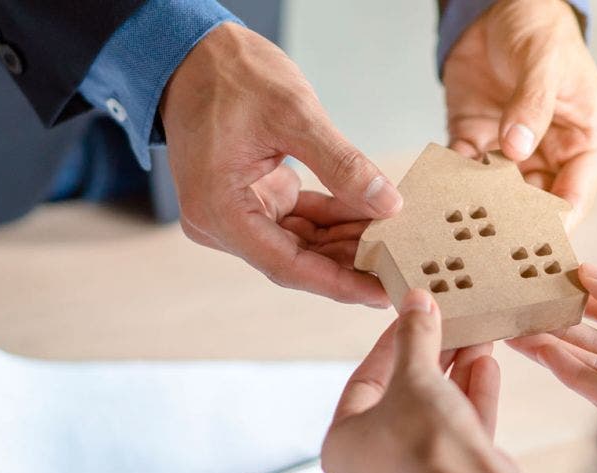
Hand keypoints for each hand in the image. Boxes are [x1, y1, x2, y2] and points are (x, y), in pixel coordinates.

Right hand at [160, 23, 402, 306]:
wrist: (196, 54)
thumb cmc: (232, 75)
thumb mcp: (294, 114)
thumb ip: (342, 165)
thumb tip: (387, 205)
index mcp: (218, 210)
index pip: (286, 264)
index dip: (338, 282)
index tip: (381, 294)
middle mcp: (220, 222)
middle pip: (295, 259)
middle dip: (349, 264)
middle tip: (401, 267)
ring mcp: (235, 212)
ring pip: (300, 243)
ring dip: (345, 241)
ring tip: (393, 240)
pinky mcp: (251, 200)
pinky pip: (298, 221)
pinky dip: (333, 219)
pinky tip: (370, 215)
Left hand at [322, 289, 523, 472]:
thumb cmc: (422, 447)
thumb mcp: (414, 377)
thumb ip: (414, 338)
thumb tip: (417, 303)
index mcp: (346, 441)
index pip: (366, 378)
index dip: (392, 342)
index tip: (412, 314)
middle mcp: (378, 456)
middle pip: (406, 390)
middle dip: (432, 353)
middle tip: (448, 321)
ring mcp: (418, 464)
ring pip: (439, 405)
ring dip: (459, 368)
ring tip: (475, 336)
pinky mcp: (455, 468)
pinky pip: (463, 424)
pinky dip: (474, 393)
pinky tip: (486, 363)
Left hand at [443, 0, 596, 229]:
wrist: (498, 8)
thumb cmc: (541, 31)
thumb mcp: (545, 64)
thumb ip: (533, 105)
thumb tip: (518, 147)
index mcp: (584, 144)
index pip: (574, 197)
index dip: (555, 225)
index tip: (530, 245)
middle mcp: (548, 156)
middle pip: (533, 207)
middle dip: (511, 225)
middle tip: (487, 245)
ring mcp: (510, 153)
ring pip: (496, 196)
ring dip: (477, 208)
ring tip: (458, 226)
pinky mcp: (475, 142)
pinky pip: (462, 171)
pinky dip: (450, 182)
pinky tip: (436, 192)